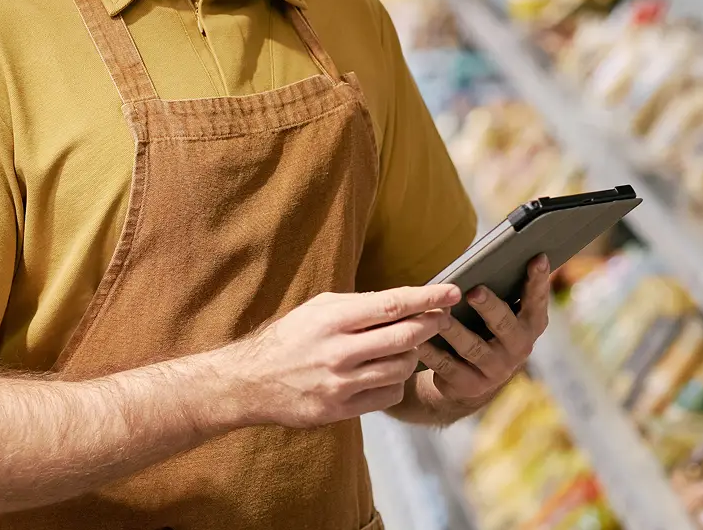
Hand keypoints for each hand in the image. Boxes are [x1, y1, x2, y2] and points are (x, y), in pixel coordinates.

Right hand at [227, 285, 458, 428]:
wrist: (251, 383)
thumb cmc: (289, 338)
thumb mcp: (318, 309)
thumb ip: (357, 305)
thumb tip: (402, 301)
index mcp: (333, 319)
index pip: (392, 305)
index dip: (427, 298)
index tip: (452, 292)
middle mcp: (338, 352)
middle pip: (404, 338)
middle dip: (431, 326)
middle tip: (443, 318)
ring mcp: (340, 384)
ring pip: (400, 369)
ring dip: (412, 356)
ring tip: (406, 347)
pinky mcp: (340, 410)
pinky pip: (387, 396)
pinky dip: (395, 383)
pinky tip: (386, 373)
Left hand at [416, 255, 551, 405]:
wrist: (470, 379)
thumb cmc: (485, 328)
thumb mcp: (499, 311)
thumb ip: (500, 289)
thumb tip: (489, 255)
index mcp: (530, 324)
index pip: (537, 300)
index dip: (539, 280)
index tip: (538, 257)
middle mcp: (518, 348)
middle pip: (504, 324)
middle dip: (489, 307)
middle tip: (475, 291)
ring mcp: (495, 369)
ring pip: (473, 347)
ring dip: (455, 330)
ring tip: (441, 314)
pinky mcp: (470, 385)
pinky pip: (448, 366)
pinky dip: (432, 352)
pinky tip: (419, 339)